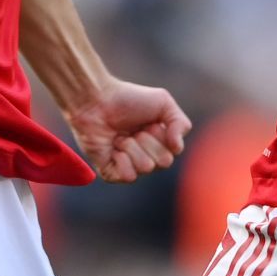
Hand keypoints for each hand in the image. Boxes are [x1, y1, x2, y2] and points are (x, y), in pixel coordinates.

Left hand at [65, 79, 190, 182]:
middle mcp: (146, 156)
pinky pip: (128, 177)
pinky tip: (113, 148)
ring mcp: (129, 165)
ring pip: (146, 168)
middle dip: (148, 141)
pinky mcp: (111, 172)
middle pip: (163, 162)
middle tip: (134, 130)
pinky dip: (122, 160)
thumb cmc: (128, 99)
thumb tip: (177, 148)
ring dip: (133, 148)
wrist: (96, 100)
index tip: (149, 122)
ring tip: (119, 137)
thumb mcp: (164, 102)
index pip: (173, 152)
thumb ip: (180, 124)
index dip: (162, 135)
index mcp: (160, 142)